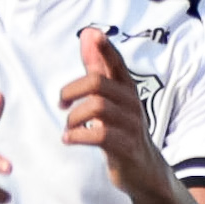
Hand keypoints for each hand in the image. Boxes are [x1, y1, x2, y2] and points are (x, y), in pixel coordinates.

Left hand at [62, 27, 166, 192]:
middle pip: (98, 83)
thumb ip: (98, 66)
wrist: (143, 169)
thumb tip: (88, 33)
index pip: (116, 62)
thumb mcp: (111, 95)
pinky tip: (69, 139)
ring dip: (74, 117)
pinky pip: (100, 135)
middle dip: (72, 91)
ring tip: (67, 127)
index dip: (105, 48)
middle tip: (61, 104)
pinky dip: (78, 136)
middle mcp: (131, 103)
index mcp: (126, 88)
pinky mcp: (126, 146)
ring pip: (97, 107)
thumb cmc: (122, 128)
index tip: (93, 34)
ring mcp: (130, 125)